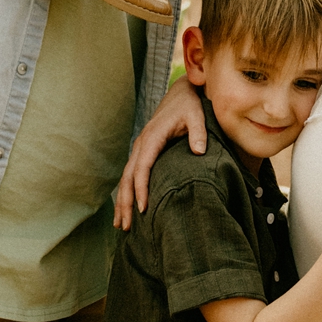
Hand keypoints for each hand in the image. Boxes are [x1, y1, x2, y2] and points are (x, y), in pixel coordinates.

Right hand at [114, 76, 206, 228]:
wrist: (180, 95)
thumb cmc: (189, 106)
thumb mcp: (197, 115)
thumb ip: (198, 133)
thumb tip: (199, 150)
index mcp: (152, 137)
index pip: (142, 167)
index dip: (141, 188)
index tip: (143, 208)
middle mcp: (141, 144)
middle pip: (128, 177)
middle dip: (125, 202)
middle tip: (126, 226)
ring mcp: (139, 149)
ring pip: (126, 179)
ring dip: (122, 202)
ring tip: (122, 225)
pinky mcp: (142, 153)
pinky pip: (131, 176)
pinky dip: (127, 193)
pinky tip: (127, 210)